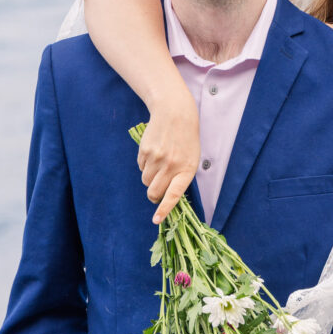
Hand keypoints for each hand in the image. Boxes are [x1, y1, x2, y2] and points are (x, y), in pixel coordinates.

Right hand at [139, 87, 199, 223]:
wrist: (175, 113)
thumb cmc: (186, 140)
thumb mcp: (191, 159)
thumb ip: (181, 177)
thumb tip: (166, 197)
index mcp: (186, 169)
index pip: (173, 194)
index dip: (164, 209)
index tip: (156, 220)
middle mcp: (171, 165)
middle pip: (154, 192)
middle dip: (154, 196)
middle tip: (157, 191)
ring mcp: (156, 158)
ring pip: (146, 181)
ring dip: (150, 178)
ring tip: (160, 164)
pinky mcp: (145, 151)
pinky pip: (141, 168)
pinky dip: (146, 165)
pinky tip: (154, 153)